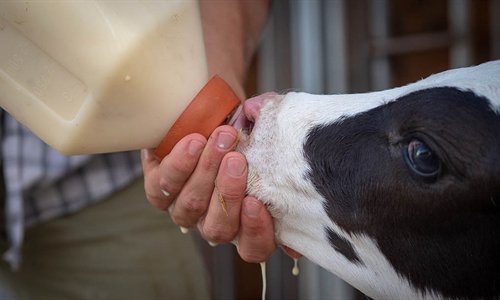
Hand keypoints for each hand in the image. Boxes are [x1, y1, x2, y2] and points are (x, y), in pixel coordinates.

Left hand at [142, 125, 275, 262]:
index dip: (255, 231)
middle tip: (237, 160)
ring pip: (191, 205)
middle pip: (219, 228)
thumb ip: (273, 135)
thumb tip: (272, 131)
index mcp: (244, 221)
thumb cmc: (241, 126)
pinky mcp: (157, 188)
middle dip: (228, 193)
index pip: (253, 247)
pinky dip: (180, 165)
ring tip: (221, 140)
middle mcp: (213, 221)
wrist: (203, 109)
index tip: (255, 202)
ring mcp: (184, 208)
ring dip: (206, 171)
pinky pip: (162, 187)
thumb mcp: (262, 131)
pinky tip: (195, 142)